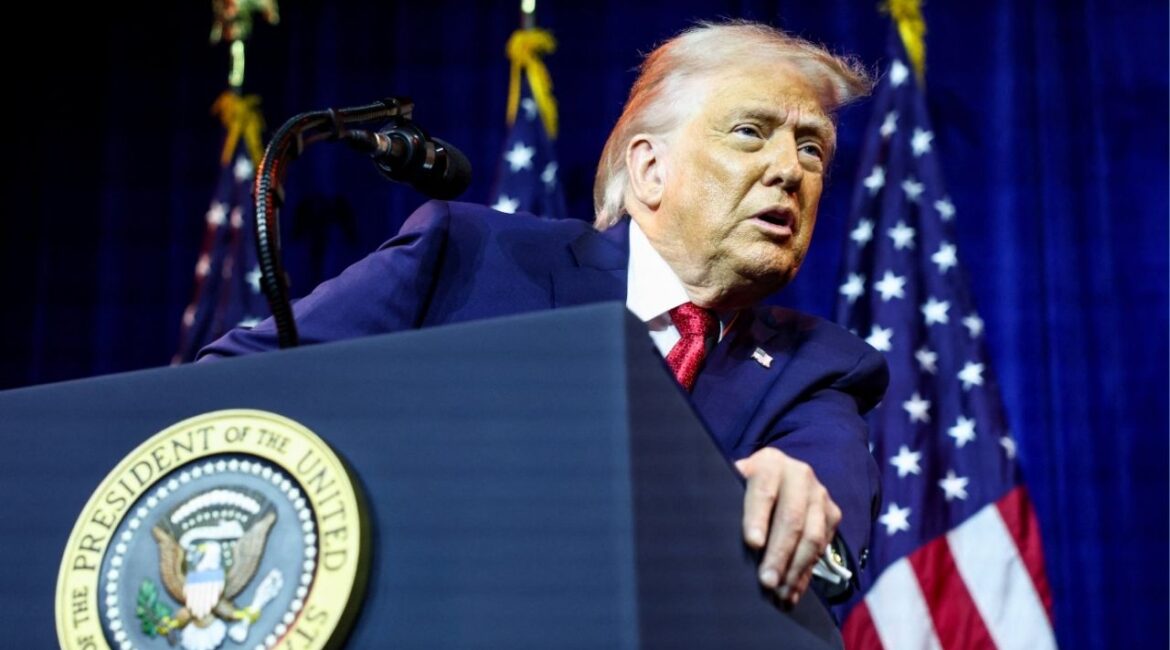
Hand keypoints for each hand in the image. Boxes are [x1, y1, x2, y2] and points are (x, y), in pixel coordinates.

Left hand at [735, 447, 841, 607]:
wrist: (778, 477)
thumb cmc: (745, 487)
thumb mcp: (733, 483)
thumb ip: (727, 499)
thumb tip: (710, 528)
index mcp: (769, 463)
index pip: (763, 491)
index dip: (757, 518)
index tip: (752, 543)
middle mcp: (799, 475)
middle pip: (791, 518)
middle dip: (779, 554)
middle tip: (766, 582)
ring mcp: (819, 494)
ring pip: (812, 536)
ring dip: (795, 569)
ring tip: (779, 593)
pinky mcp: (831, 514)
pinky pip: (822, 548)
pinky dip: (806, 573)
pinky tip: (792, 591)